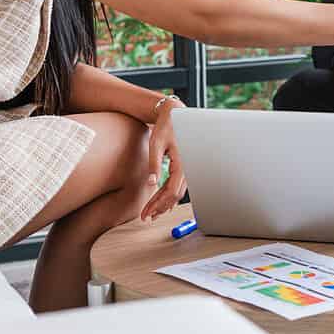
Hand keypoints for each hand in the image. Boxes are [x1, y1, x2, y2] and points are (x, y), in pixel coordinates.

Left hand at [140, 102, 186, 219]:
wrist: (176, 115)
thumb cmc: (166, 127)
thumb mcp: (156, 143)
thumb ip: (154, 163)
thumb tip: (152, 183)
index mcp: (182, 163)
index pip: (172, 191)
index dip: (159, 204)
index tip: (147, 213)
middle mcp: (188, 168)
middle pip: (175, 195)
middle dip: (160, 208)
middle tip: (146, 218)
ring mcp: (187, 168)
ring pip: (176, 192)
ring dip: (164, 204)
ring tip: (150, 213)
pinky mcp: (183, 167)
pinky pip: (177, 185)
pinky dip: (168, 195)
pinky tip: (160, 202)